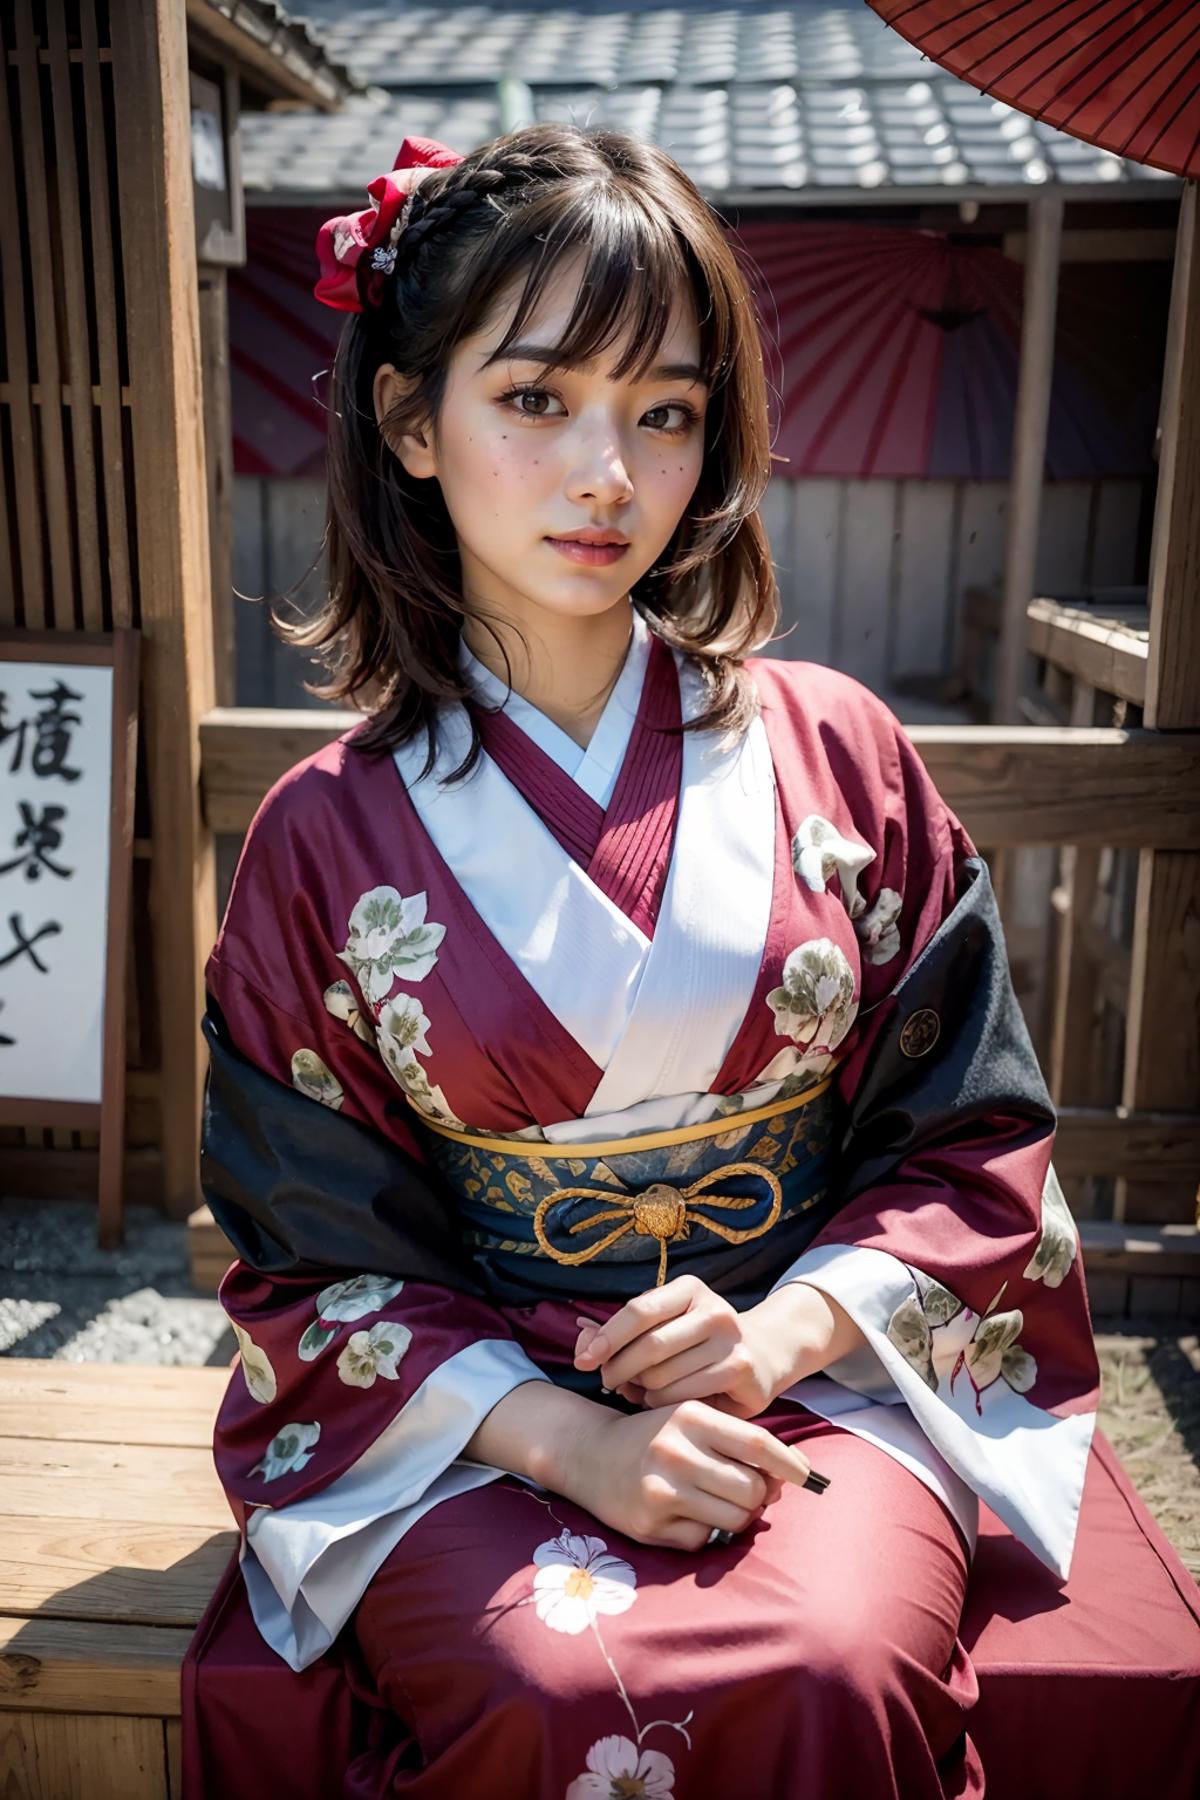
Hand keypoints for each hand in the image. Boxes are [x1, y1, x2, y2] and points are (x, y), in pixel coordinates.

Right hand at [561, 1397, 814, 1550]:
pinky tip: (684, 1514)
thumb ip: (737, 1443)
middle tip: (748, 1492)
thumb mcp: (692, 1422)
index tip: (809, 1476)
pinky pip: (702, 1540)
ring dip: (737, 1517)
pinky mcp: (649, 1525)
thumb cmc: (655, 1436)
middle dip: (759, 1496)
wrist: (589, 1454)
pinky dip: (703, 1532)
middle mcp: (675, 1452)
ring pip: (734, 1519)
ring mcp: (661, 1490)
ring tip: (718, 1503)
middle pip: (751, 1488)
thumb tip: (786, 1478)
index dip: (790, 1463)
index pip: (757, 1444)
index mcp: (690, 1416)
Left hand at [574, 1276, 863, 1419]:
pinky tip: (665, 1401)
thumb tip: (580, 1337)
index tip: (583, 1362)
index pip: (638, 1310)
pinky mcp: (741, 1371)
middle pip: (649, 1346)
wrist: (762, 1355)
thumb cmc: (696, 1343)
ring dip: (642, 1390)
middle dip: (618, 1369)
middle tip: (608, 1383)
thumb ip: (618, 1333)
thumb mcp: (662, 1328)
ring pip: (663, 1376)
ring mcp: (731, 1340)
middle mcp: (714, 1309)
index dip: (606, 1338)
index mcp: (690, 1288)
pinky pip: (683, 1396)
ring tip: (642, 1390)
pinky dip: (664, 1404)